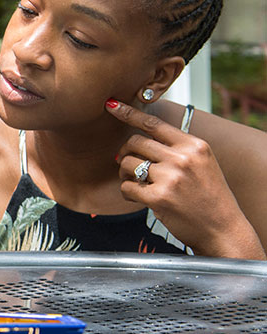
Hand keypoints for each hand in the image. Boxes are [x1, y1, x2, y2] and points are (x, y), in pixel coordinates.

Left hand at [106, 99, 263, 257]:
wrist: (223, 228)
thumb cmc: (209, 196)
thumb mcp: (202, 163)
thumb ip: (177, 148)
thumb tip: (139, 138)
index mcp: (194, 145)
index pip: (154, 124)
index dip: (128, 113)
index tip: (111, 105)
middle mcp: (183, 158)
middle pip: (134, 142)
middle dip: (125, 152)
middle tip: (128, 164)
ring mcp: (170, 177)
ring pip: (127, 163)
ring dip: (124, 173)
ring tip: (136, 183)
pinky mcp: (158, 197)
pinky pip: (127, 186)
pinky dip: (127, 192)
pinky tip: (138, 198)